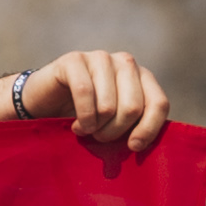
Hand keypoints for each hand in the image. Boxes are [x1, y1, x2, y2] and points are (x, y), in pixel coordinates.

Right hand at [12, 49, 167, 150]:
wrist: (46, 105)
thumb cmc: (86, 118)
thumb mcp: (115, 125)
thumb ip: (134, 130)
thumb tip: (142, 145)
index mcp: (142, 78)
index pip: (159, 104)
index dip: (148, 129)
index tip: (132, 147)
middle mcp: (125, 63)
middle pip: (132, 108)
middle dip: (114, 132)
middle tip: (99, 138)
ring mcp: (100, 58)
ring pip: (108, 105)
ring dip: (95, 127)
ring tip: (85, 130)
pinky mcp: (75, 59)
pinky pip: (85, 94)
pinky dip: (82, 117)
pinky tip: (76, 125)